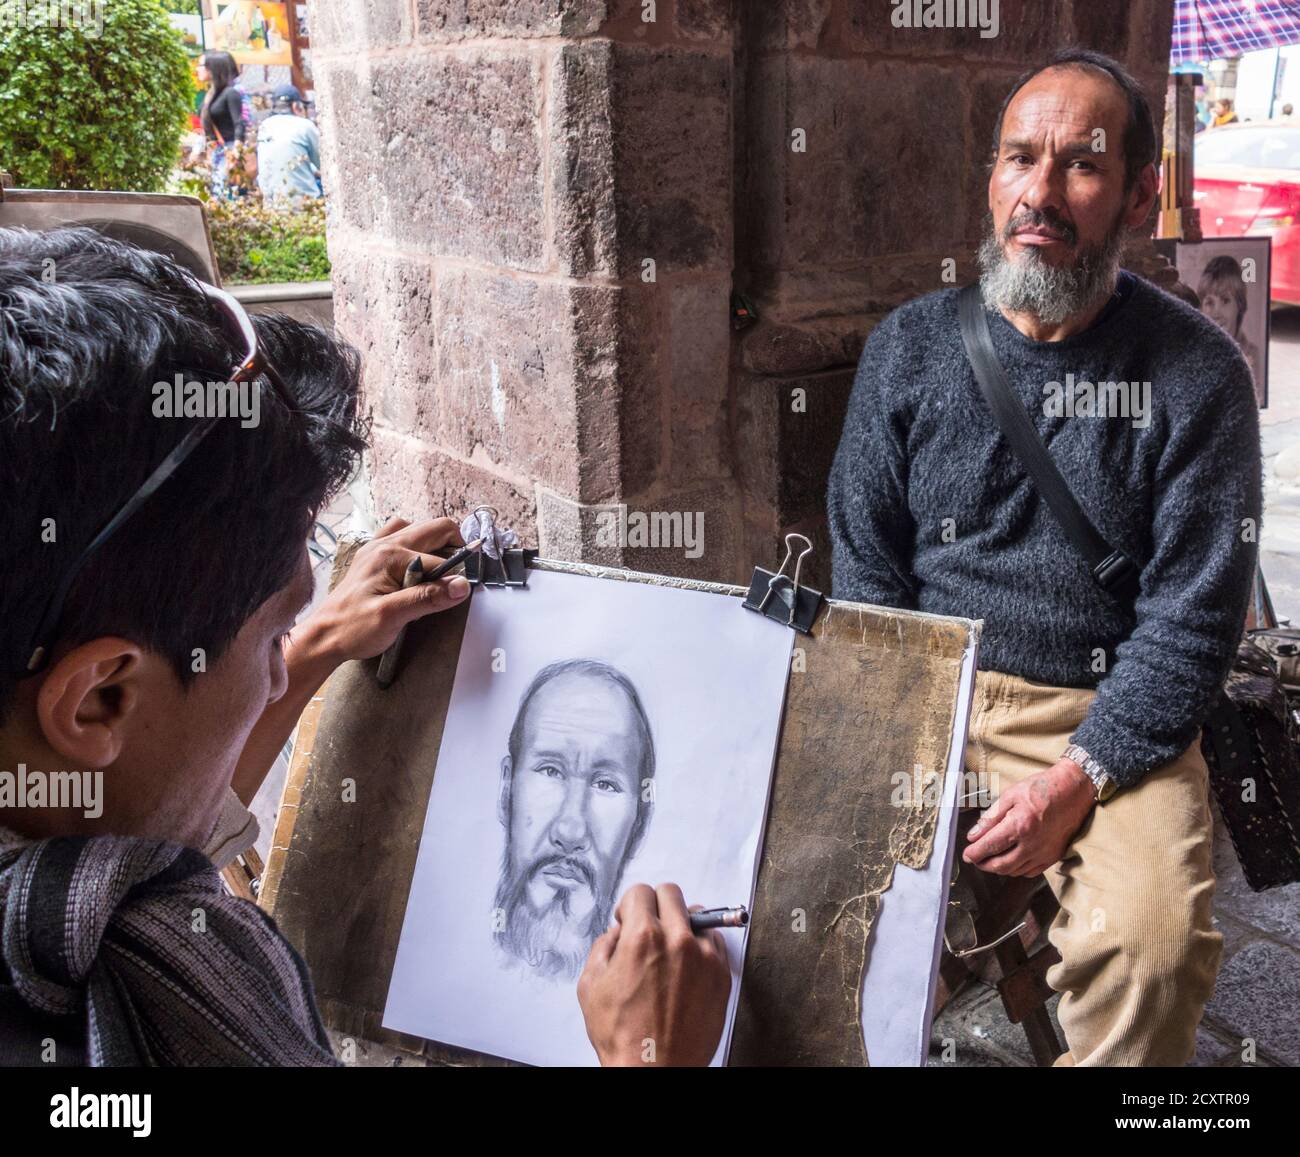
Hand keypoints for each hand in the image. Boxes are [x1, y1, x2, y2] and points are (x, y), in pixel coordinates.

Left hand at [296, 516, 468, 664]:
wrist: (323, 636)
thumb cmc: (352, 628)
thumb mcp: (393, 616)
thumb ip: (428, 597)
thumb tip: (461, 586)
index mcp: (390, 555)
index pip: (439, 560)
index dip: (454, 577)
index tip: (460, 593)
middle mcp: (383, 544)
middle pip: (434, 528)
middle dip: (453, 548)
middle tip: (457, 576)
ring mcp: (377, 548)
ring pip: (418, 530)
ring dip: (434, 546)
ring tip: (438, 572)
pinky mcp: (373, 558)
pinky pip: (400, 538)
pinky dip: (416, 548)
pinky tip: (415, 568)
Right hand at [577, 883, 731, 1066]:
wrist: (655, 1069)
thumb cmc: (623, 1036)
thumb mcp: (591, 985)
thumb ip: (603, 946)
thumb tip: (617, 932)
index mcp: (642, 938)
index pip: (641, 891)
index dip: (629, 905)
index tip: (629, 919)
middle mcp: (677, 941)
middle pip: (671, 893)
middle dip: (655, 906)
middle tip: (648, 928)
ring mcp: (704, 957)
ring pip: (698, 914)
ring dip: (682, 924)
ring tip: (670, 949)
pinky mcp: (722, 975)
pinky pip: (715, 942)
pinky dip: (701, 945)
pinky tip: (687, 966)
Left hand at [962, 759, 1094, 876]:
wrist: (1073, 791)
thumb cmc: (1041, 789)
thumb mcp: (1010, 795)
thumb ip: (991, 817)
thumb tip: (974, 835)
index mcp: (1019, 825)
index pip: (990, 847)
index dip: (974, 853)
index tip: (966, 854)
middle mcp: (1032, 843)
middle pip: (1000, 865)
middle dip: (983, 864)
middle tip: (975, 858)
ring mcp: (1044, 853)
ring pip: (1014, 871)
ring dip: (998, 868)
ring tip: (990, 858)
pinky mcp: (1053, 856)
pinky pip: (1030, 872)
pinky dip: (1016, 870)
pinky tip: (1010, 860)